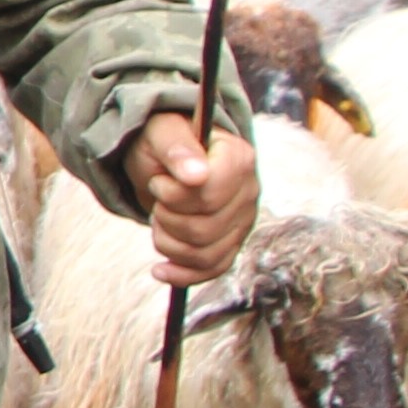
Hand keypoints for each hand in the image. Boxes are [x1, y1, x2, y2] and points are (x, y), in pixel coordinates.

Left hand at [133, 109, 259, 288]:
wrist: (167, 161)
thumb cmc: (165, 142)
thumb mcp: (162, 133)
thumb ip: (178, 149)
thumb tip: (196, 175)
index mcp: (238, 158)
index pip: (209, 195)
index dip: (174, 195)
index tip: (160, 181)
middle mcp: (248, 192)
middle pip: (204, 228)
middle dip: (167, 218)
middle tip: (158, 199)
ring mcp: (243, 221)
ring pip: (205, 254)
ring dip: (168, 242)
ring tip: (160, 218)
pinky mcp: (232, 243)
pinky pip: (213, 270)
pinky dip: (182, 274)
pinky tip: (160, 269)